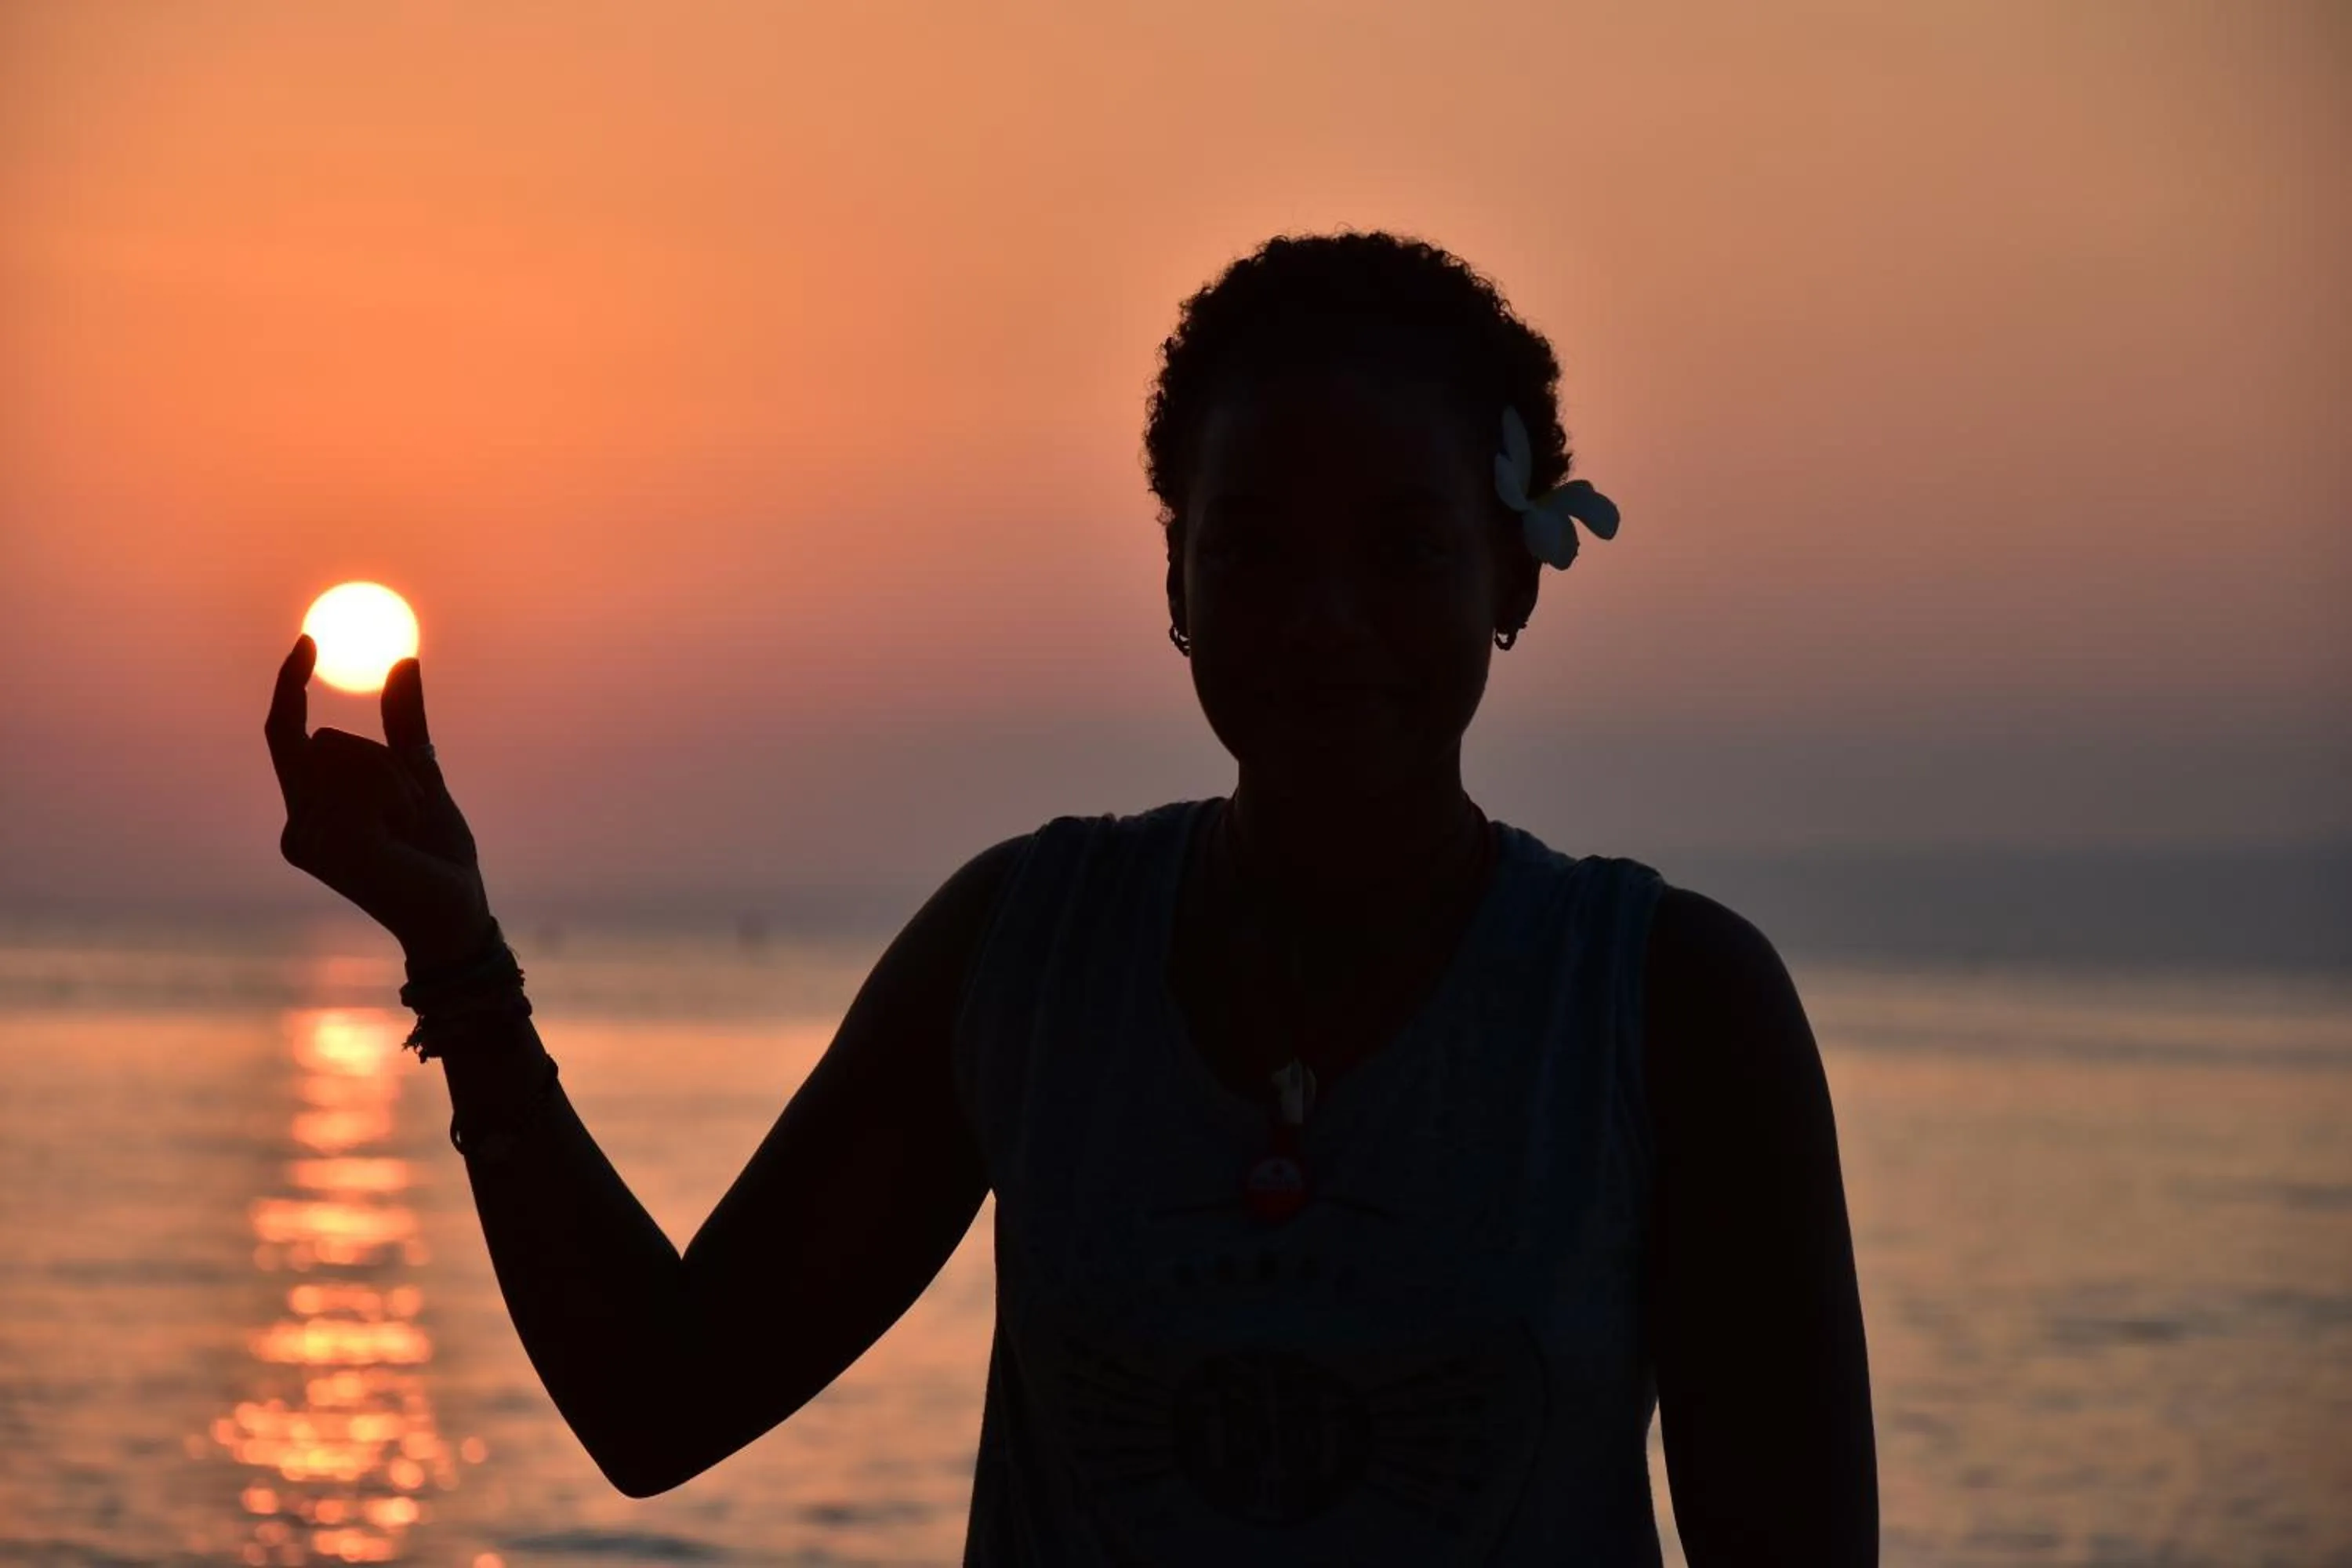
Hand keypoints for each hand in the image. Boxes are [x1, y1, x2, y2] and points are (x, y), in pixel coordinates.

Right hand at [265, 635, 494, 966]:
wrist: (457, 908)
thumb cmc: (438, 852)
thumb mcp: (422, 775)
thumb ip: (405, 723)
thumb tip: (402, 659)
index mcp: (312, 805)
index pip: (285, 733)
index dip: (290, 684)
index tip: (310, 639)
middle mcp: (297, 823)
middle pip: (324, 739)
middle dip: (381, 757)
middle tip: (412, 804)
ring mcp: (306, 838)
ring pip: (341, 756)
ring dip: (392, 777)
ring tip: (408, 825)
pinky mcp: (324, 847)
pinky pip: (357, 782)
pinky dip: (394, 795)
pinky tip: (403, 836)